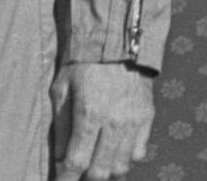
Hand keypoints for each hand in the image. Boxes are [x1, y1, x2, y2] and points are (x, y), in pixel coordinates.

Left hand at [51, 62, 155, 180]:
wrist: (118, 41)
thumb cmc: (82, 65)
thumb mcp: (62, 90)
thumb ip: (61, 127)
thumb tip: (60, 160)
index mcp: (88, 114)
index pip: (76, 162)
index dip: (66, 179)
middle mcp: (113, 122)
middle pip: (100, 171)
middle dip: (86, 177)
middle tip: (78, 171)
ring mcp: (133, 121)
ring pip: (121, 166)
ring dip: (106, 170)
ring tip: (96, 163)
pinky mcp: (147, 117)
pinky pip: (138, 152)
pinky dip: (126, 157)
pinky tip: (114, 149)